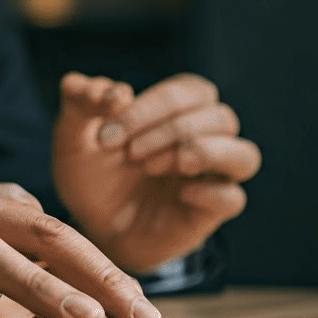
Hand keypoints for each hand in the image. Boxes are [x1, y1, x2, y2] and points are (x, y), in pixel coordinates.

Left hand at [53, 72, 260, 273]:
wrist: (90, 227)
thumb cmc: (91, 175)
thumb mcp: (73, 137)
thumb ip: (82, 103)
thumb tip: (112, 90)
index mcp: (176, 112)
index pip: (191, 90)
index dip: (155, 105)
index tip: (108, 133)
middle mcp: (203, 139)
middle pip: (221, 117)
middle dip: (172, 130)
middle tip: (129, 153)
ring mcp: (210, 178)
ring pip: (245, 155)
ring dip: (203, 154)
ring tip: (155, 167)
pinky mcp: (208, 213)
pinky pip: (234, 198)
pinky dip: (211, 193)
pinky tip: (178, 195)